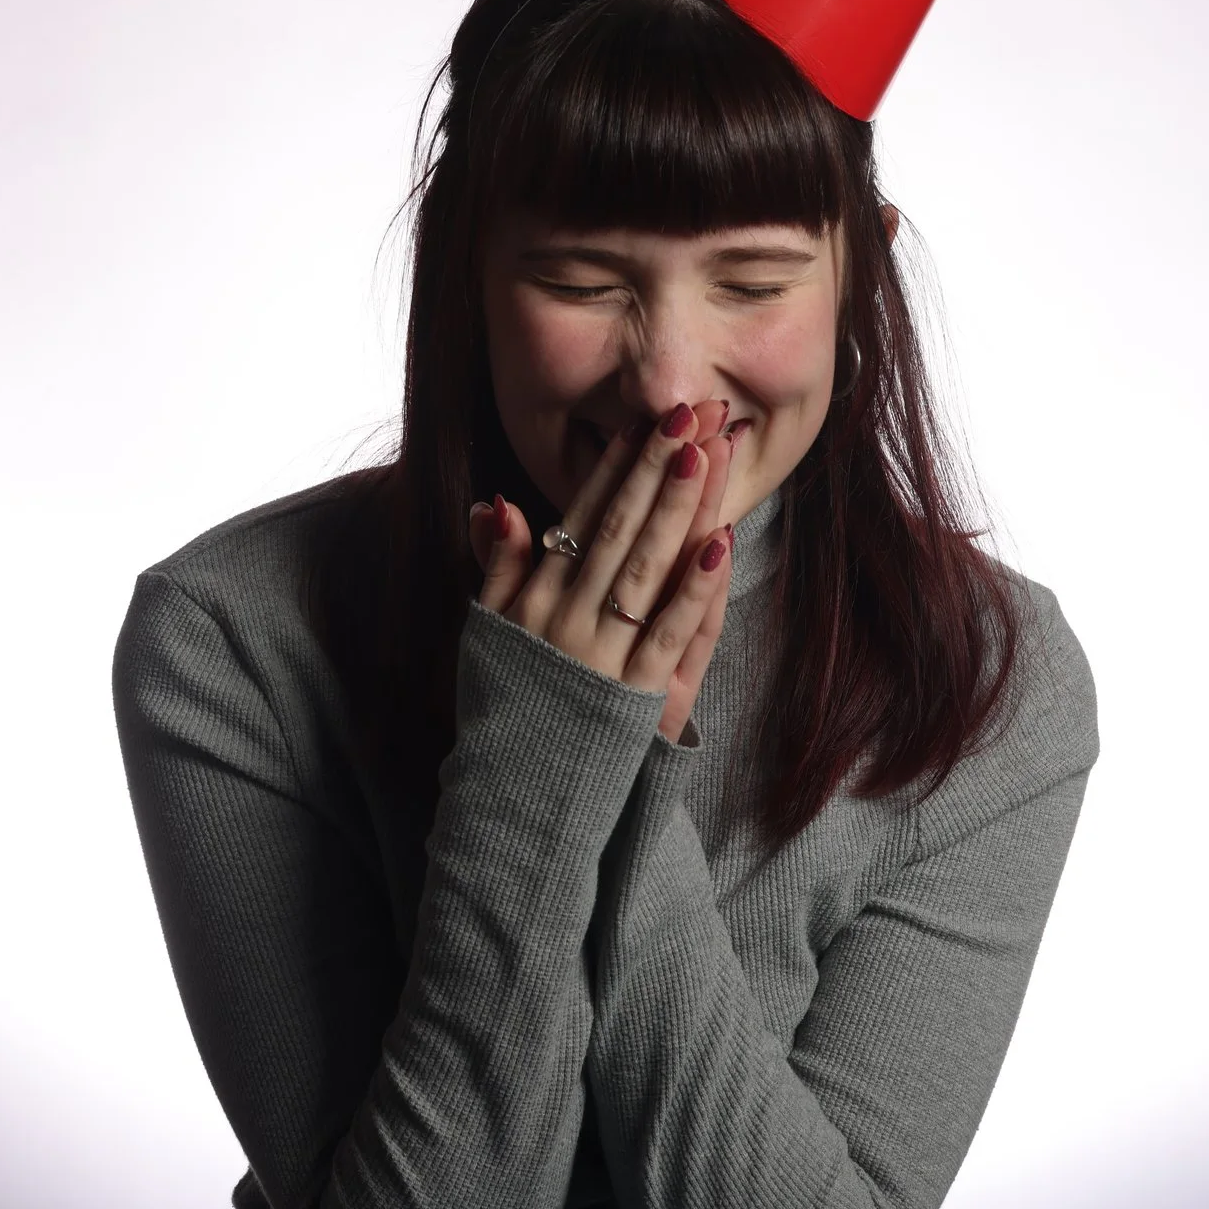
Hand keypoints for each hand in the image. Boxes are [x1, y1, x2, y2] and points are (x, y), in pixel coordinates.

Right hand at [467, 401, 735, 742]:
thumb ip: (497, 566)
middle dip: (656, 468)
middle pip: (620, 531)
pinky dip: (696, 587)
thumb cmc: (507, 705)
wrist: (513, 795)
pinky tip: (719, 542)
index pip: (582, 518)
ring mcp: (599, 657)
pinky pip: (671, 632)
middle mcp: (563, 620)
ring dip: (678, 508)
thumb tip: (499, 502)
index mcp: (532, 600)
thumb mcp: (488, 631)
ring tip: (705, 453)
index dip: (616, 468)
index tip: (645, 421)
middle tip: (688, 413)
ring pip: (647, 568)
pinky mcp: (633, 696)